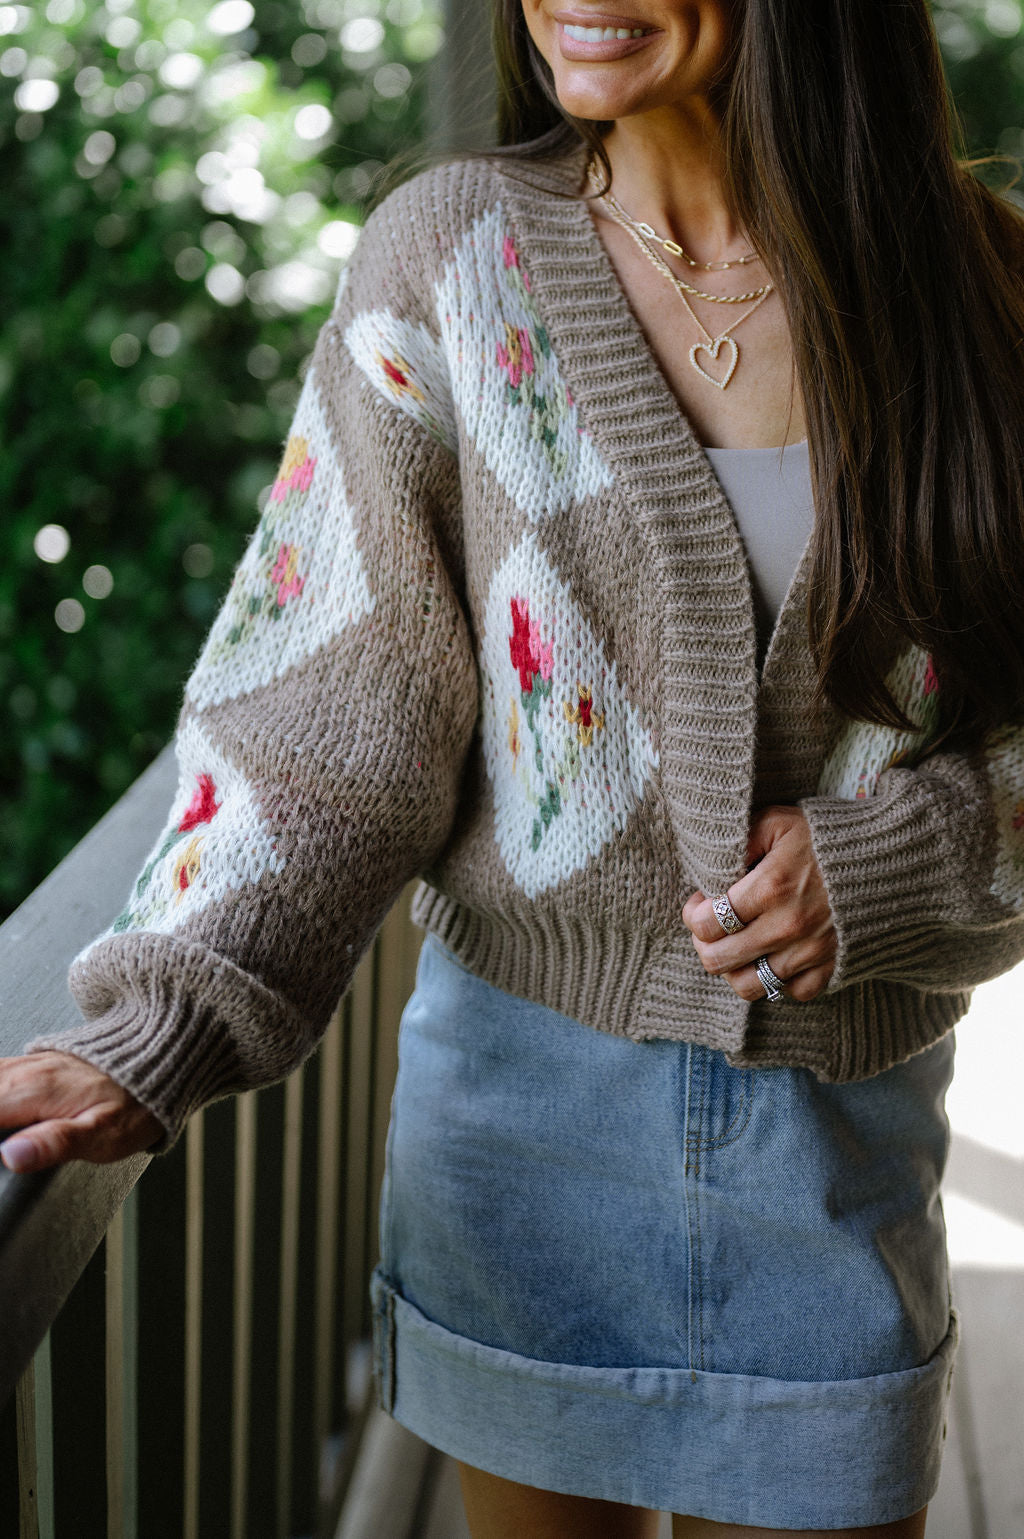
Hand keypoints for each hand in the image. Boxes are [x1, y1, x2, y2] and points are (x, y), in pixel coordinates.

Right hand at [0, 1051, 164, 1173]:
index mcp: (36, 1090)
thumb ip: (55, 1144)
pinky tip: (6, 1110)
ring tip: (2, 1135)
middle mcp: (27, 1071)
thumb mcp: (103, 1134)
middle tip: (0, 1145)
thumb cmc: (135, 1103)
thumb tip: (11, 1156)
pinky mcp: (35, 1062)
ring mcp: (30, 1063)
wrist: (161, 1059)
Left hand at [682, 805, 836, 1003]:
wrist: (893, 858)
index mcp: (770, 888)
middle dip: (705, 945)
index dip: (693, 916)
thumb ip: (740, 841)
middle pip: (718, 962)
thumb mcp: (780, 821)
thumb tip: (712, 870)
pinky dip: (777, 980)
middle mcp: (787, 927)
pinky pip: (790, 993)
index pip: (706, 925)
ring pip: (748, 986)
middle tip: (712, 928)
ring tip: (738, 947)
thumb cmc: (829, 837)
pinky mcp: (831, 968)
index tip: (699, 904)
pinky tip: (774, 956)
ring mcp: (810, 953)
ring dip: (734, 968)